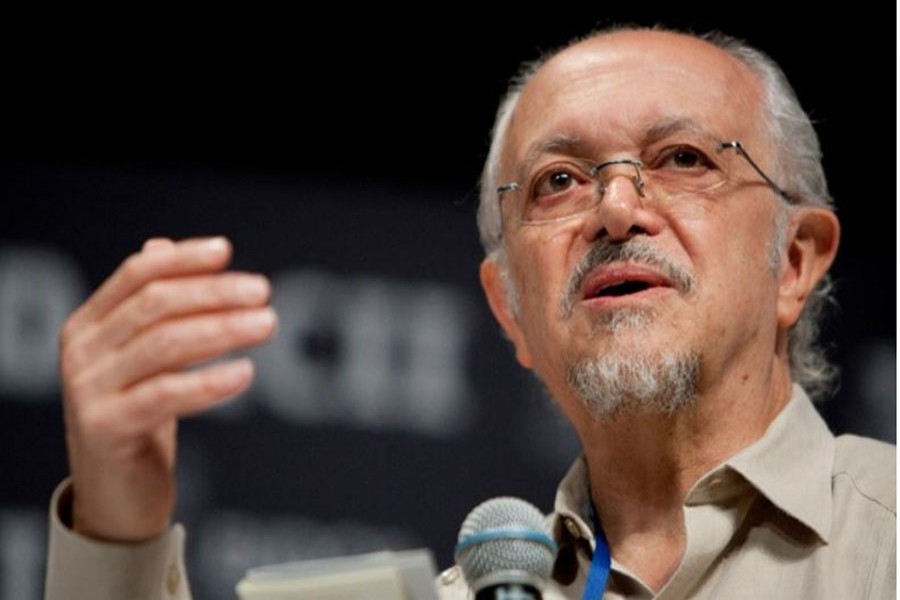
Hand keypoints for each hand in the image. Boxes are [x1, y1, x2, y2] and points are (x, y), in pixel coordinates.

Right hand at [59, 237, 276, 541]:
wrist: (116, 493)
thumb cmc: (138, 415)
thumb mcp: (143, 357)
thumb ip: (150, 306)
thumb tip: (163, 245)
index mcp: (89, 325)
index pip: (136, 275)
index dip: (183, 259)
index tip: (226, 251)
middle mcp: (81, 351)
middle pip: (155, 305)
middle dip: (214, 294)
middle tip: (262, 293)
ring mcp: (89, 390)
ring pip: (164, 344)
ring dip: (222, 329)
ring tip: (267, 325)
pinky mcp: (107, 428)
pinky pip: (166, 395)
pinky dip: (210, 381)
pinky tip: (246, 373)